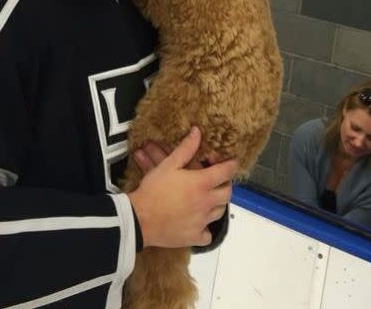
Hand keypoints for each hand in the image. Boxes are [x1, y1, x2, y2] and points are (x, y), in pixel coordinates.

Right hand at [127, 126, 237, 247]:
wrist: (140, 218)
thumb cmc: (154, 189)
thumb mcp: (168, 165)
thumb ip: (186, 148)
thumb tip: (197, 132)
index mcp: (202, 183)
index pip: (227, 172)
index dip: (230, 164)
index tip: (229, 161)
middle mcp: (207, 203)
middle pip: (227, 193)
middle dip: (225, 184)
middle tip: (217, 179)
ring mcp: (203, 222)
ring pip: (220, 212)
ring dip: (217, 203)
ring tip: (207, 197)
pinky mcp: (195, 237)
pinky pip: (208, 234)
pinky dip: (206, 228)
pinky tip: (198, 222)